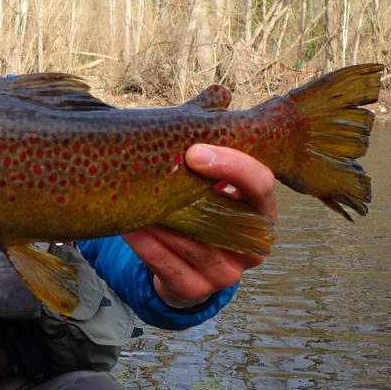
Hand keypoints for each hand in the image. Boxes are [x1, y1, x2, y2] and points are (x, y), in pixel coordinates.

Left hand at [123, 144, 277, 308]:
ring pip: (188, 240)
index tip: (194, 152)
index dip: (232, 166)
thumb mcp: (217, 187)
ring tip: (131, 192)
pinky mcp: (195, 290)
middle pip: (221, 215)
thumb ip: (217, 153)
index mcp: (263, 214)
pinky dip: (144, 242)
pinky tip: (127, 225)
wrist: (188, 269)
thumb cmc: (203, 214)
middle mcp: (250, 247)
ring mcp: (225, 273)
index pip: (261, 184)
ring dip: (159, 216)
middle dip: (184, 192)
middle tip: (152, 169)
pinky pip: (164, 262)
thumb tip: (220, 99)